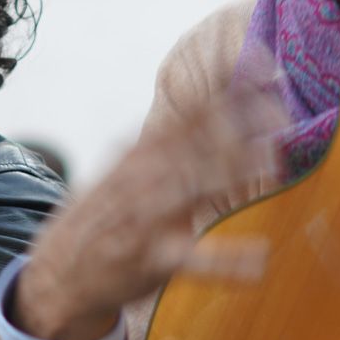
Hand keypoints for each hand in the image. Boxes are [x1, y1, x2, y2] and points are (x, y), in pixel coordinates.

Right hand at [14, 92, 281, 339]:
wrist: (57, 273)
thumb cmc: (104, 218)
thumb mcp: (126, 170)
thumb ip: (167, 141)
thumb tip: (212, 103)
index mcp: (142, 154)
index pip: (190, 112)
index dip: (226, 89)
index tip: (262, 66)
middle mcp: (142, 179)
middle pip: (195, 143)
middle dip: (238, 124)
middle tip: (281, 109)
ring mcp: (146, 219)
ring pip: (192, 189)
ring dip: (232, 172)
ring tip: (272, 160)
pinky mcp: (151, 262)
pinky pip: (193, 261)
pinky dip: (226, 262)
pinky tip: (259, 261)